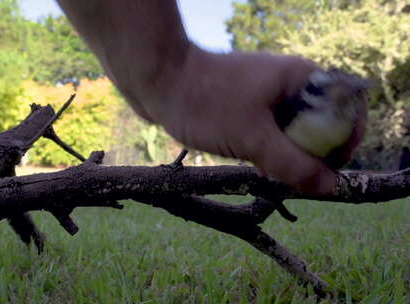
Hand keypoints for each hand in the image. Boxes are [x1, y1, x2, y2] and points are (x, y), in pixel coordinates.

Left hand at [144, 47, 337, 193]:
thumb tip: (330, 187)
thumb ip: (293, 164)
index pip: (346, 112)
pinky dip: (267, 150)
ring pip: (292, 133)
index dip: (343, 143)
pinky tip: (252, 164)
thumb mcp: (253, 138)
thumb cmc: (205, 102)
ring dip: (286, 156)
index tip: (326, 170)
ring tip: (267, 171)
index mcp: (301, 79)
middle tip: (291, 177)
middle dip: (311, 155)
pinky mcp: (248, 107)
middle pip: (320, 125)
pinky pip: (270, 133)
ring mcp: (267, 95)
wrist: (156, 82)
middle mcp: (289, 84)